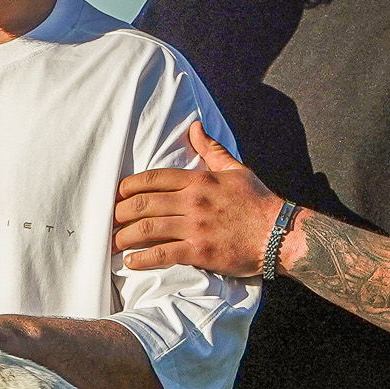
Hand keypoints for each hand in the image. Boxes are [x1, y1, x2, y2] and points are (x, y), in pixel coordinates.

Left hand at [113, 121, 283, 276]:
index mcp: (198, 180)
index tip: (117, 195)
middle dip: (120, 212)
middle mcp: (193, 201)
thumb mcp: (236, 169)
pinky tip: (130, 261)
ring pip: (147, 228)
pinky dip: (142, 258)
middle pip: (143, 203)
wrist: (280, 234)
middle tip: (109, 220)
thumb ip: (211, 149)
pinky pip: (162, 253)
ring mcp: (195, 227)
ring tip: (113, 242)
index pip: (153, 178)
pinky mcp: (200, 252)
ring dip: (124, 236)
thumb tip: (195, 127)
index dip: (129, 187)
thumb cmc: (258, 202)